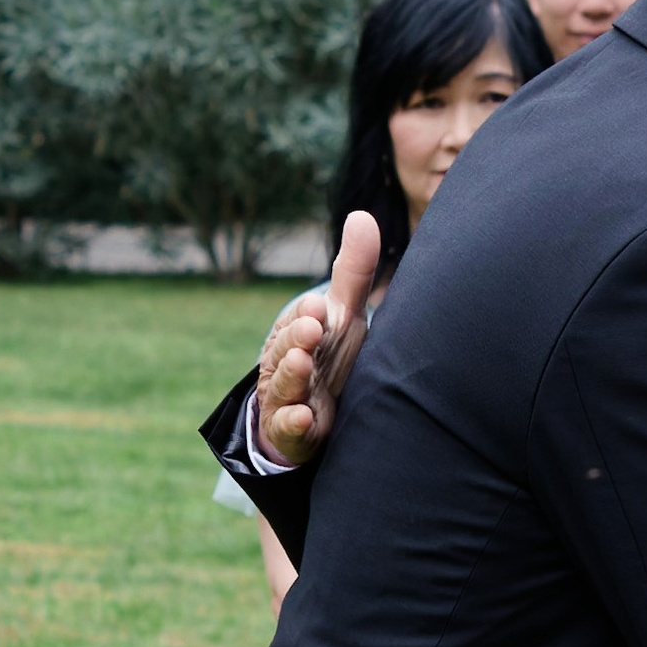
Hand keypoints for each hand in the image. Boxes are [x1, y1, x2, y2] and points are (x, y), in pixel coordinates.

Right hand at [256, 212, 383, 462]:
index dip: (309, 313)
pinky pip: (289, 427)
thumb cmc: (328, 355)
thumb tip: (361, 215)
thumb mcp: (342, 315)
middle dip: (297, 338)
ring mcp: (288, 396)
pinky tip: (306, 417)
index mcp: (300, 331)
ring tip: (301, 363)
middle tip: (311, 328)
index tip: (318, 305)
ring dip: (292, 375)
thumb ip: (353, 272)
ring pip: (285, 385)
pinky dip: (295, 422)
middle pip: (288, 348)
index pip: (301, 318)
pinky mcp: (292, 430)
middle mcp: (289, 361)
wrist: (308, 412)